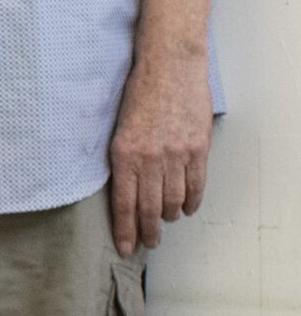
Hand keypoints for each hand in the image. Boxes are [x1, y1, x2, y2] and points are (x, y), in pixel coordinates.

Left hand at [107, 46, 212, 253]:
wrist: (169, 67)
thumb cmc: (138, 94)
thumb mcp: (118, 129)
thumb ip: (122, 160)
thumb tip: (123, 189)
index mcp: (124, 156)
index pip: (124, 205)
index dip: (126, 230)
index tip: (127, 247)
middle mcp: (150, 159)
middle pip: (150, 208)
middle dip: (148, 231)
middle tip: (149, 244)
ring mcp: (176, 155)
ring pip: (173, 199)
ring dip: (168, 216)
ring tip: (165, 224)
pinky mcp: (197, 148)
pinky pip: (196, 184)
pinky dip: (191, 200)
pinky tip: (186, 209)